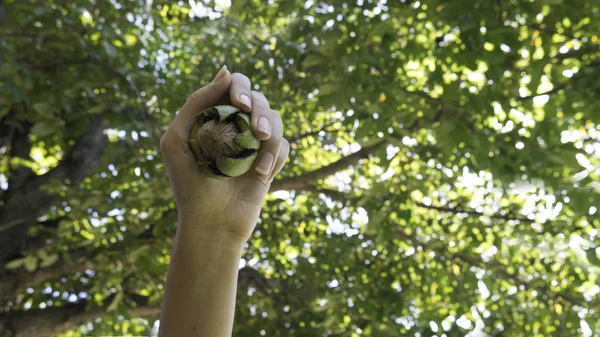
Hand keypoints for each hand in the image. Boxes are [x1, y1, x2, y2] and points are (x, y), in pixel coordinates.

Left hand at [159, 66, 288, 240]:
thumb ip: (197, 104)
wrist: (211, 225)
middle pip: (259, 99)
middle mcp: (234, 126)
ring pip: (276, 120)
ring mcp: (253, 144)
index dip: (241, 88)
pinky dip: (275, 157)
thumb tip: (226, 71)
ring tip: (260, 163)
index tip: (240, 104)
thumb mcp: (177, 140)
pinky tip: (261, 174)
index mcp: (212, 116)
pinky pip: (283, 147)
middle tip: (256, 131)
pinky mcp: (269, 162)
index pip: (233, 85)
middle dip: (261, 111)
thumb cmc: (188, 185)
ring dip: (272, 135)